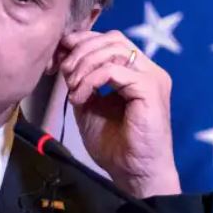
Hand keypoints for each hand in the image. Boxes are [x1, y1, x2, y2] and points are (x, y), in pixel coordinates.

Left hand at [59, 30, 181, 198]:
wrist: (135, 173)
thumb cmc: (117, 146)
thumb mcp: (91, 107)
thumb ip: (83, 81)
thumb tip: (65, 59)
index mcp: (138, 72)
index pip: (111, 41)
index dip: (83, 43)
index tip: (60, 60)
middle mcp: (149, 70)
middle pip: (113, 39)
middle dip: (81, 51)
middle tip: (65, 74)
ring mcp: (153, 78)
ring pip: (114, 50)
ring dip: (85, 65)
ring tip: (74, 89)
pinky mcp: (150, 89)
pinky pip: (114, 70)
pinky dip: (92, 79)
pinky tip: (81, 97)